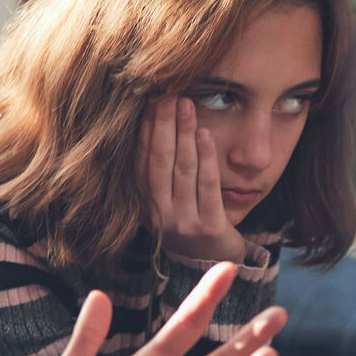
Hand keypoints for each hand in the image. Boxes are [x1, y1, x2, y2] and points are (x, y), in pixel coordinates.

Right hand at [139, 97, 245, 262]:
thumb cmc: (189, 221)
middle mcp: (159, 215)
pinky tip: (205, 134)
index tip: (150, 100)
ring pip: (183, 170)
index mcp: (144, 206)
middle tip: (168, 94)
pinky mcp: (209, 226)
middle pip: (159, 161)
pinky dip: (207, 158)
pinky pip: (208, 186)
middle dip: (164, 125)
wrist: (213, 262)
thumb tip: (152, 121)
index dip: (145, 130)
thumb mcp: (166, 200)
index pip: (142, 161)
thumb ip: (158, 171)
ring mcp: (183, 222)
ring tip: (187, 105)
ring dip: (184, 134)